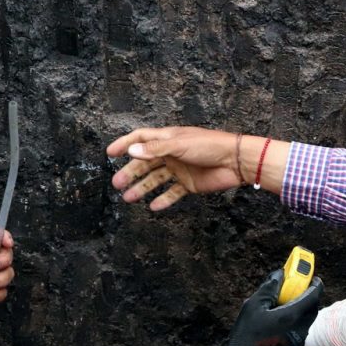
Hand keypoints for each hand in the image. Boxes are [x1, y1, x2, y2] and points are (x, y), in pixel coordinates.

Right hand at [107, 126, 246, 209]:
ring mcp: (180, 169)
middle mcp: (171, 153)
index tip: (110, 153)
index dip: (125, 144)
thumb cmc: (211, 145)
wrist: (235, 161)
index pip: (141, 139)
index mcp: (168, 139)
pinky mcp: (189, 183)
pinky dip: (163, 199)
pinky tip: (153, 206)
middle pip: (145, 163)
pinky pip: (172, 192)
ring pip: (156, 179)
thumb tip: (132, 151)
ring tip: (129, 197)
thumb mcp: (180, 144)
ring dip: (142, 187)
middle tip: (117, 183)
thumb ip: (156, 149)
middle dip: (130, 172)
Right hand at [215, 270, 323, 345]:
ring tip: (283, 310)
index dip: (315, 285)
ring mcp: (299, 344)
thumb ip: (270, 288)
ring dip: (300, 314)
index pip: (314, 296)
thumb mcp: (253, 305)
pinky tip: (278, 329)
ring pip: (306, 323)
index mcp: (292, 316)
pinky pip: (299, 335)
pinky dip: (293, 328)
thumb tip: (280, 275)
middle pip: (312, 310)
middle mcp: (300, 330)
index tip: (312, 278)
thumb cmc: (247, 334)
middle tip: (298, 292)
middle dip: (309, 299)